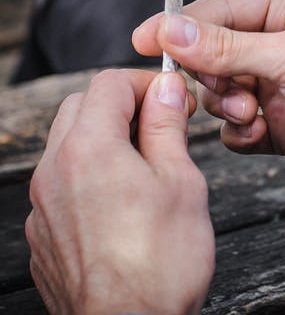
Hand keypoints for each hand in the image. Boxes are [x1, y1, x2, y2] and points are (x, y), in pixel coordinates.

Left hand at [26, 69, 214, 314]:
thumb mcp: (181, 181)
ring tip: (142, 164)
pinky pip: (59, 184)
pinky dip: (86, 175)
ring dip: (101, 138)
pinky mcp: (42, 236)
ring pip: (66, 144)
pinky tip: (120, 202)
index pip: (109, 83)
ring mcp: (43, 205)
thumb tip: (166, 89)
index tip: (172, 97)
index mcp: (89, 147)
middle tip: (159, 124)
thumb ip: (167, 126)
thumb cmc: (161, 263)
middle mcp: (54, 170)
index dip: (146, 82)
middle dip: (121, 105)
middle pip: (80, 106)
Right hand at [133, 0, 284, 208]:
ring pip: (222, 92)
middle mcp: (283, 42)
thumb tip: (169, 28)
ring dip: (227, 106)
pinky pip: (237, 127)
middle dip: (213, 76)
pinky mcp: (283, 124)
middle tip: (228, 92)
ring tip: (254, 115)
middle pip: (214, 53)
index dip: (179, 25)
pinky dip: (239, 133)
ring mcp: (282, 84)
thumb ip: (227, 47)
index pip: (219, 9)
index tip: (140, 41)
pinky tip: (259, 135)